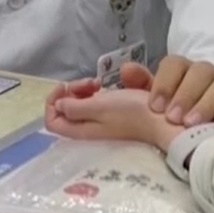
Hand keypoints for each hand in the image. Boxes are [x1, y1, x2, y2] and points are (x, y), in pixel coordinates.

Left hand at [43, 84, 179, 150]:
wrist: (162, 121)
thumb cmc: (130, 113)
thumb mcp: (99, 107)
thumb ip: (74, 107)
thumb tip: (59, 105)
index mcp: (80, 130)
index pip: (51, 119)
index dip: (53, 100)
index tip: (66, 86)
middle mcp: (87, 129)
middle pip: (65, 109)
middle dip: (71, 91)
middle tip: (88, 82)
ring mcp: (100, 123)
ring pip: (79, 104)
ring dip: (84, 90)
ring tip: (98, 82)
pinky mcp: (112, 116)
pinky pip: (94, 103)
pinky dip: (96, 93)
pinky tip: (106, 87)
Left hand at [124, 56, 213, 131]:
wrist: (211, 136)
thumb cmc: (181, 117)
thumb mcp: (158, 102)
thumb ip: (141, 86)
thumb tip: (126, 69)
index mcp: (183, 71)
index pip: (175, 64)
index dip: (164, 83)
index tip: (154, 107)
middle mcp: (207, 75)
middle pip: (200, 71)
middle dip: (184, 95)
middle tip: (172, 118)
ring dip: (206, 103)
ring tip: (192, 124)